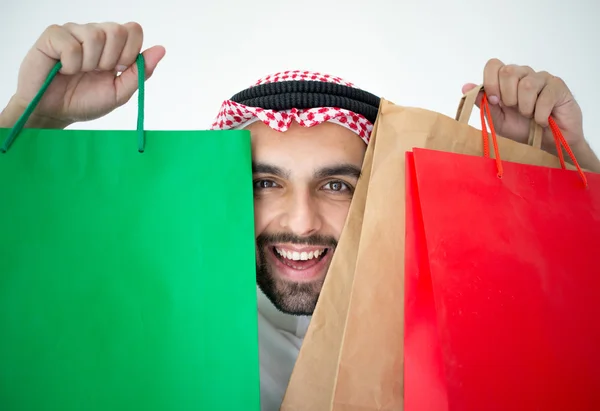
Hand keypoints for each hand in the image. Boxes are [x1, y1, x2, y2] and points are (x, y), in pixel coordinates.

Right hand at [5, 22, 164, 127]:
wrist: (55, 113)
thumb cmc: (85, 102)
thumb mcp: (119, 93)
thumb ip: (140, 72)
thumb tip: (161, 49)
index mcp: (114, 46)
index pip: (134, 30)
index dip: (130, 51)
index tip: (117, 69)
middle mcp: (95, 34)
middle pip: (117, 30)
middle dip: (110, 59)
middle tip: (96, 72)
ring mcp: (74, 32)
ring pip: (95, 36)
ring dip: (89, 63)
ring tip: (77, 73)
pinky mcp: (53, 35)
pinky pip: (71, 44)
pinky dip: (70, 64)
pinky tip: (63, 69)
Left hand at [462, 58, 583, 153]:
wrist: (547, 142)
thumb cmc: (522, 129)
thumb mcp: (497, 119)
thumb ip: (483, 103)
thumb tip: (465, 87)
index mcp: (506, 80)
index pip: (493, 65)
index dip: (491, 83)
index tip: (495, 101)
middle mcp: (523, 74)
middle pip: (508, 71)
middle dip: (508, 97)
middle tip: (515, 110)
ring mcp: (541, 78)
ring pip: (526, 84)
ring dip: (525, 107)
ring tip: (529, 115)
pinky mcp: (557, 86)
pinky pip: (544, 96)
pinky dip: (540, 114)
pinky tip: (542, 120)